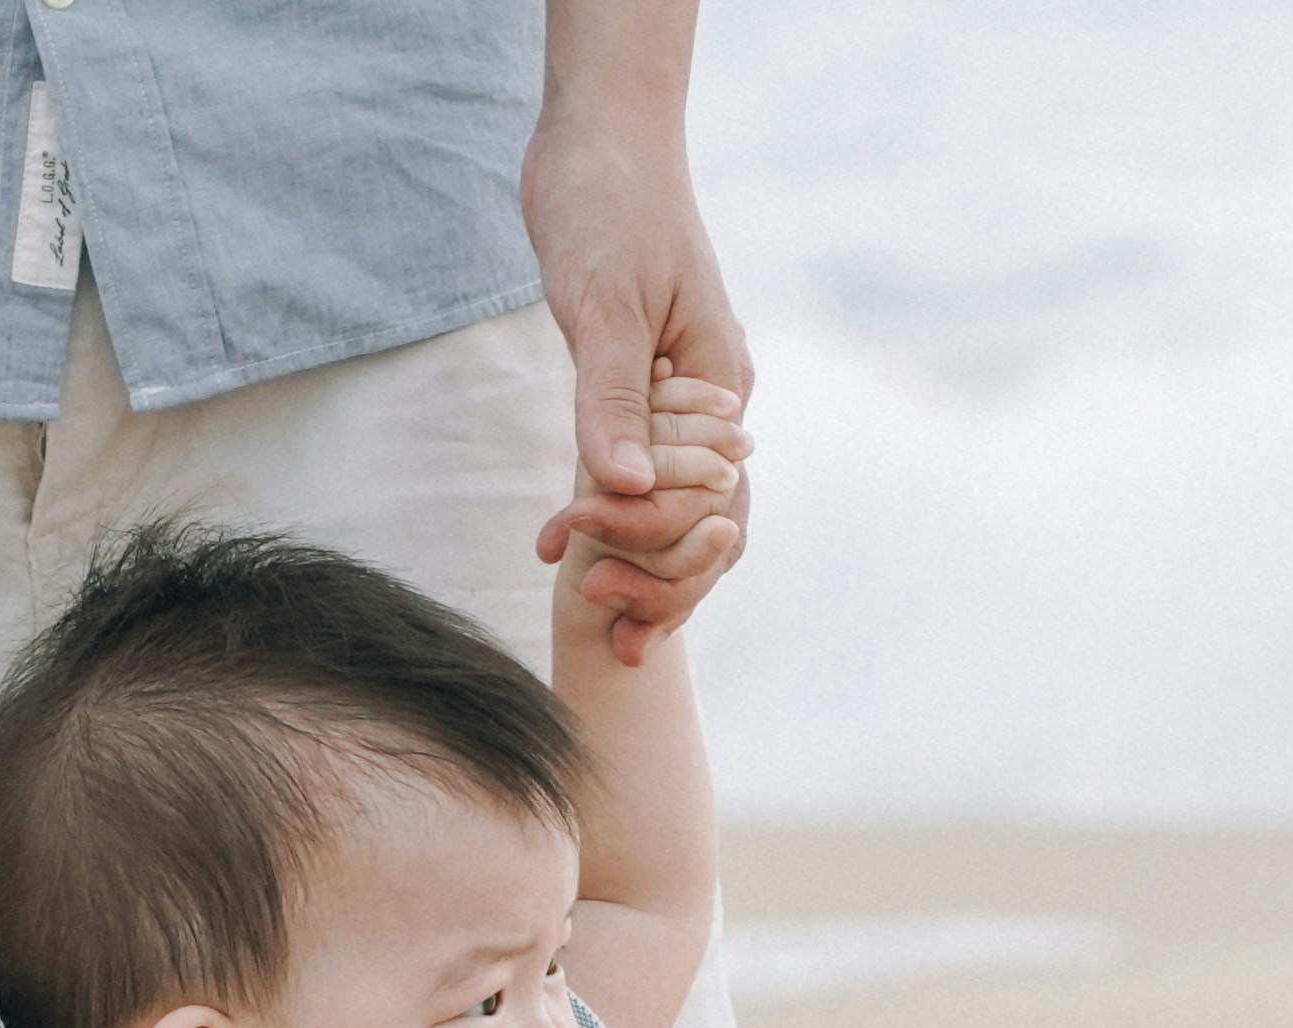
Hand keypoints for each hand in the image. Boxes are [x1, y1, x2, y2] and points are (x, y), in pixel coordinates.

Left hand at [526, 123, 754, 665]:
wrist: (598, 137)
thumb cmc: (608, 204)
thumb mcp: (604, 303)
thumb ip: (611, 399)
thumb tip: (622, 491)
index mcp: (721, 383)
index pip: (714, 506)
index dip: (662, 555)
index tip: (591, 573)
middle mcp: (711, 398)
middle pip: (708, 523)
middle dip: (659, 580)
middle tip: (601, 625)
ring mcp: (680, 395)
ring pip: (677, 505)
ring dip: (637, 558)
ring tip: (586, 603)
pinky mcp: (642, 384)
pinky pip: (641, 469)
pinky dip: (614, 512)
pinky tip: (572, 544)